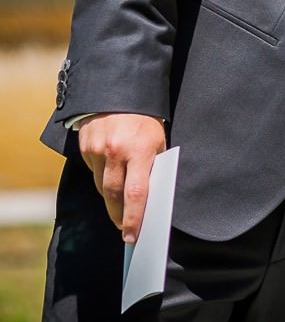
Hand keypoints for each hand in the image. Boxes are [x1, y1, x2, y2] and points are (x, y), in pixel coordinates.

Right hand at [77, 113, 166, 242]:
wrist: (119, 91)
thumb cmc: (146, 119)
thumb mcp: (157, 139)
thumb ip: (152, 165)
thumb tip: (150, 197)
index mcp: (140, 149)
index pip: (136, 193)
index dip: (134, 218)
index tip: (133, 235)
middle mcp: (116, 151)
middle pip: (114, 196)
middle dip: (119, 217)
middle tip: (124, 230)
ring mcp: (97, 150)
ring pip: (101, 187)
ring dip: (111, 200)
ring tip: (119, 210)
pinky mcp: (84, 148)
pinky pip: (93, 173)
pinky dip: (101, 179)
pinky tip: (110, 178)